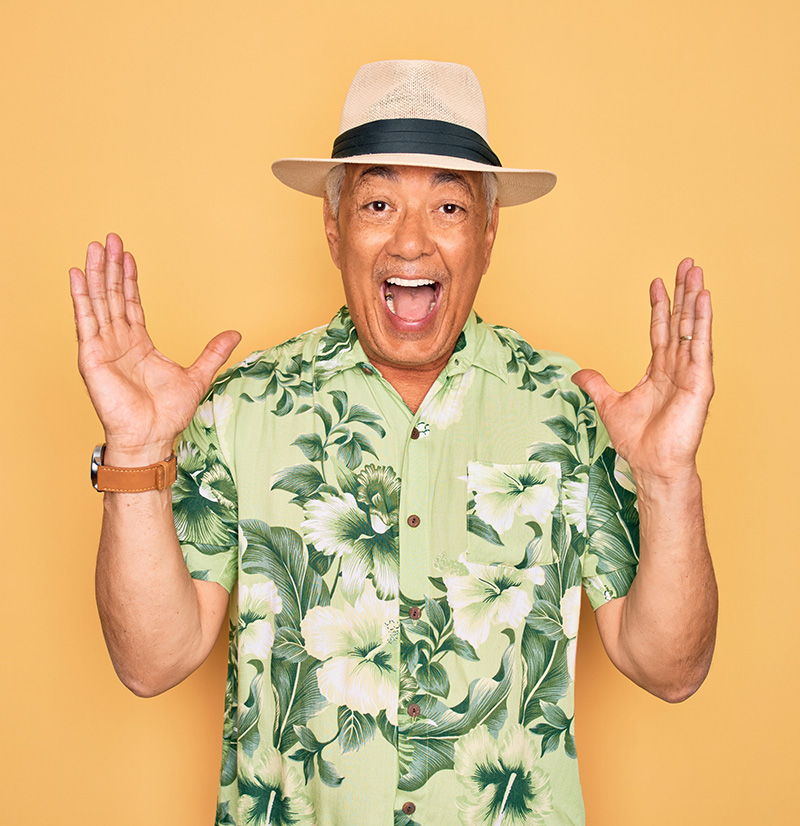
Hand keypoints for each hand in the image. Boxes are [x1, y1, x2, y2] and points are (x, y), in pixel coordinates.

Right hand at [69, 233, 240, 461]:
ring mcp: (103, 348)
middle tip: (109, 238)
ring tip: (93, 247)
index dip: (129, 279)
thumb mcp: (198, 376)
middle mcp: (118, 342)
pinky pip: (85, 321)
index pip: (131, 304)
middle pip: (112, 296)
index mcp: (139, 345)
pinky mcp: (91, 357)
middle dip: (110, 268)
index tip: (128, 255)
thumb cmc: (168, 415)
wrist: (151, 436)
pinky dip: (80, 297)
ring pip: (98, 302)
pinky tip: (76, 275)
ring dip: (94, 274)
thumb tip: (235, 334)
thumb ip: (213, 352)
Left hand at [572, 258, 713, 480]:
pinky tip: (704, 300)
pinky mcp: (699, 382)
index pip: (660, 330)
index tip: (657, 282)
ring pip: (692, 328)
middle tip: (686, 263)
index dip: (659, 306)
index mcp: (659, 371)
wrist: (652, 464)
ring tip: (697, 272)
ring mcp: (689, 373)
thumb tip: (578, 373)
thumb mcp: (609, 404)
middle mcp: (676, 367)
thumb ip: (596, 385)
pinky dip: (703, 323)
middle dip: (682, 293)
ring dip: (695, 299)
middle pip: (679, 321)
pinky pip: (701, 346)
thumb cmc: (637, 441)